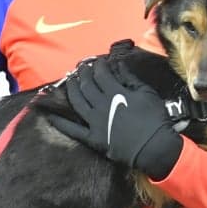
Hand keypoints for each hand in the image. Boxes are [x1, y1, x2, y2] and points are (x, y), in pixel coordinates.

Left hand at [48, 43, 184, 179]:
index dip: (98, 65)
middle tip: (81, 67)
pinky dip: (60, 121)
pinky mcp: (92, 138)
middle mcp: (101, 105)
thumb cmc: (155, 119)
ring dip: (71, 89)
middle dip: (83, 73)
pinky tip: (51, 114)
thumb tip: (119, 65)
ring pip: (77, 102)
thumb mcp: (147, 94)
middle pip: (86, 85)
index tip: (98, 61)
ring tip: (69, 80)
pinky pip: (72, 129)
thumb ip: (131, 78)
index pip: (101, 74)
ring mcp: (94, 122)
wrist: (153, 147)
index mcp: (116, 93)